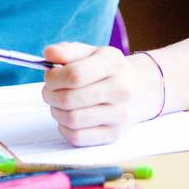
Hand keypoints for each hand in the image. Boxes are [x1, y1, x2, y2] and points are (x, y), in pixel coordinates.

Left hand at [41, 42, 163, 145]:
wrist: (140, 89)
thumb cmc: (107, 69)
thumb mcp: (91, 52)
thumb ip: (67, 51)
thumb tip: (48, 54)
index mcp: (112, 64)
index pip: (74, 75)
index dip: (53, 77)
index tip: (48, 76)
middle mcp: (120, 90)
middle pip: (69, 99)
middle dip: (50, 95)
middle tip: (49, 91)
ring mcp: (119, 115)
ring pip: (72, 120)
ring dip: (56, 112)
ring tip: (57, 103)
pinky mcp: (114, 134)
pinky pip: (78, 137)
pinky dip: (64, 128)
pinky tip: (67, 117)